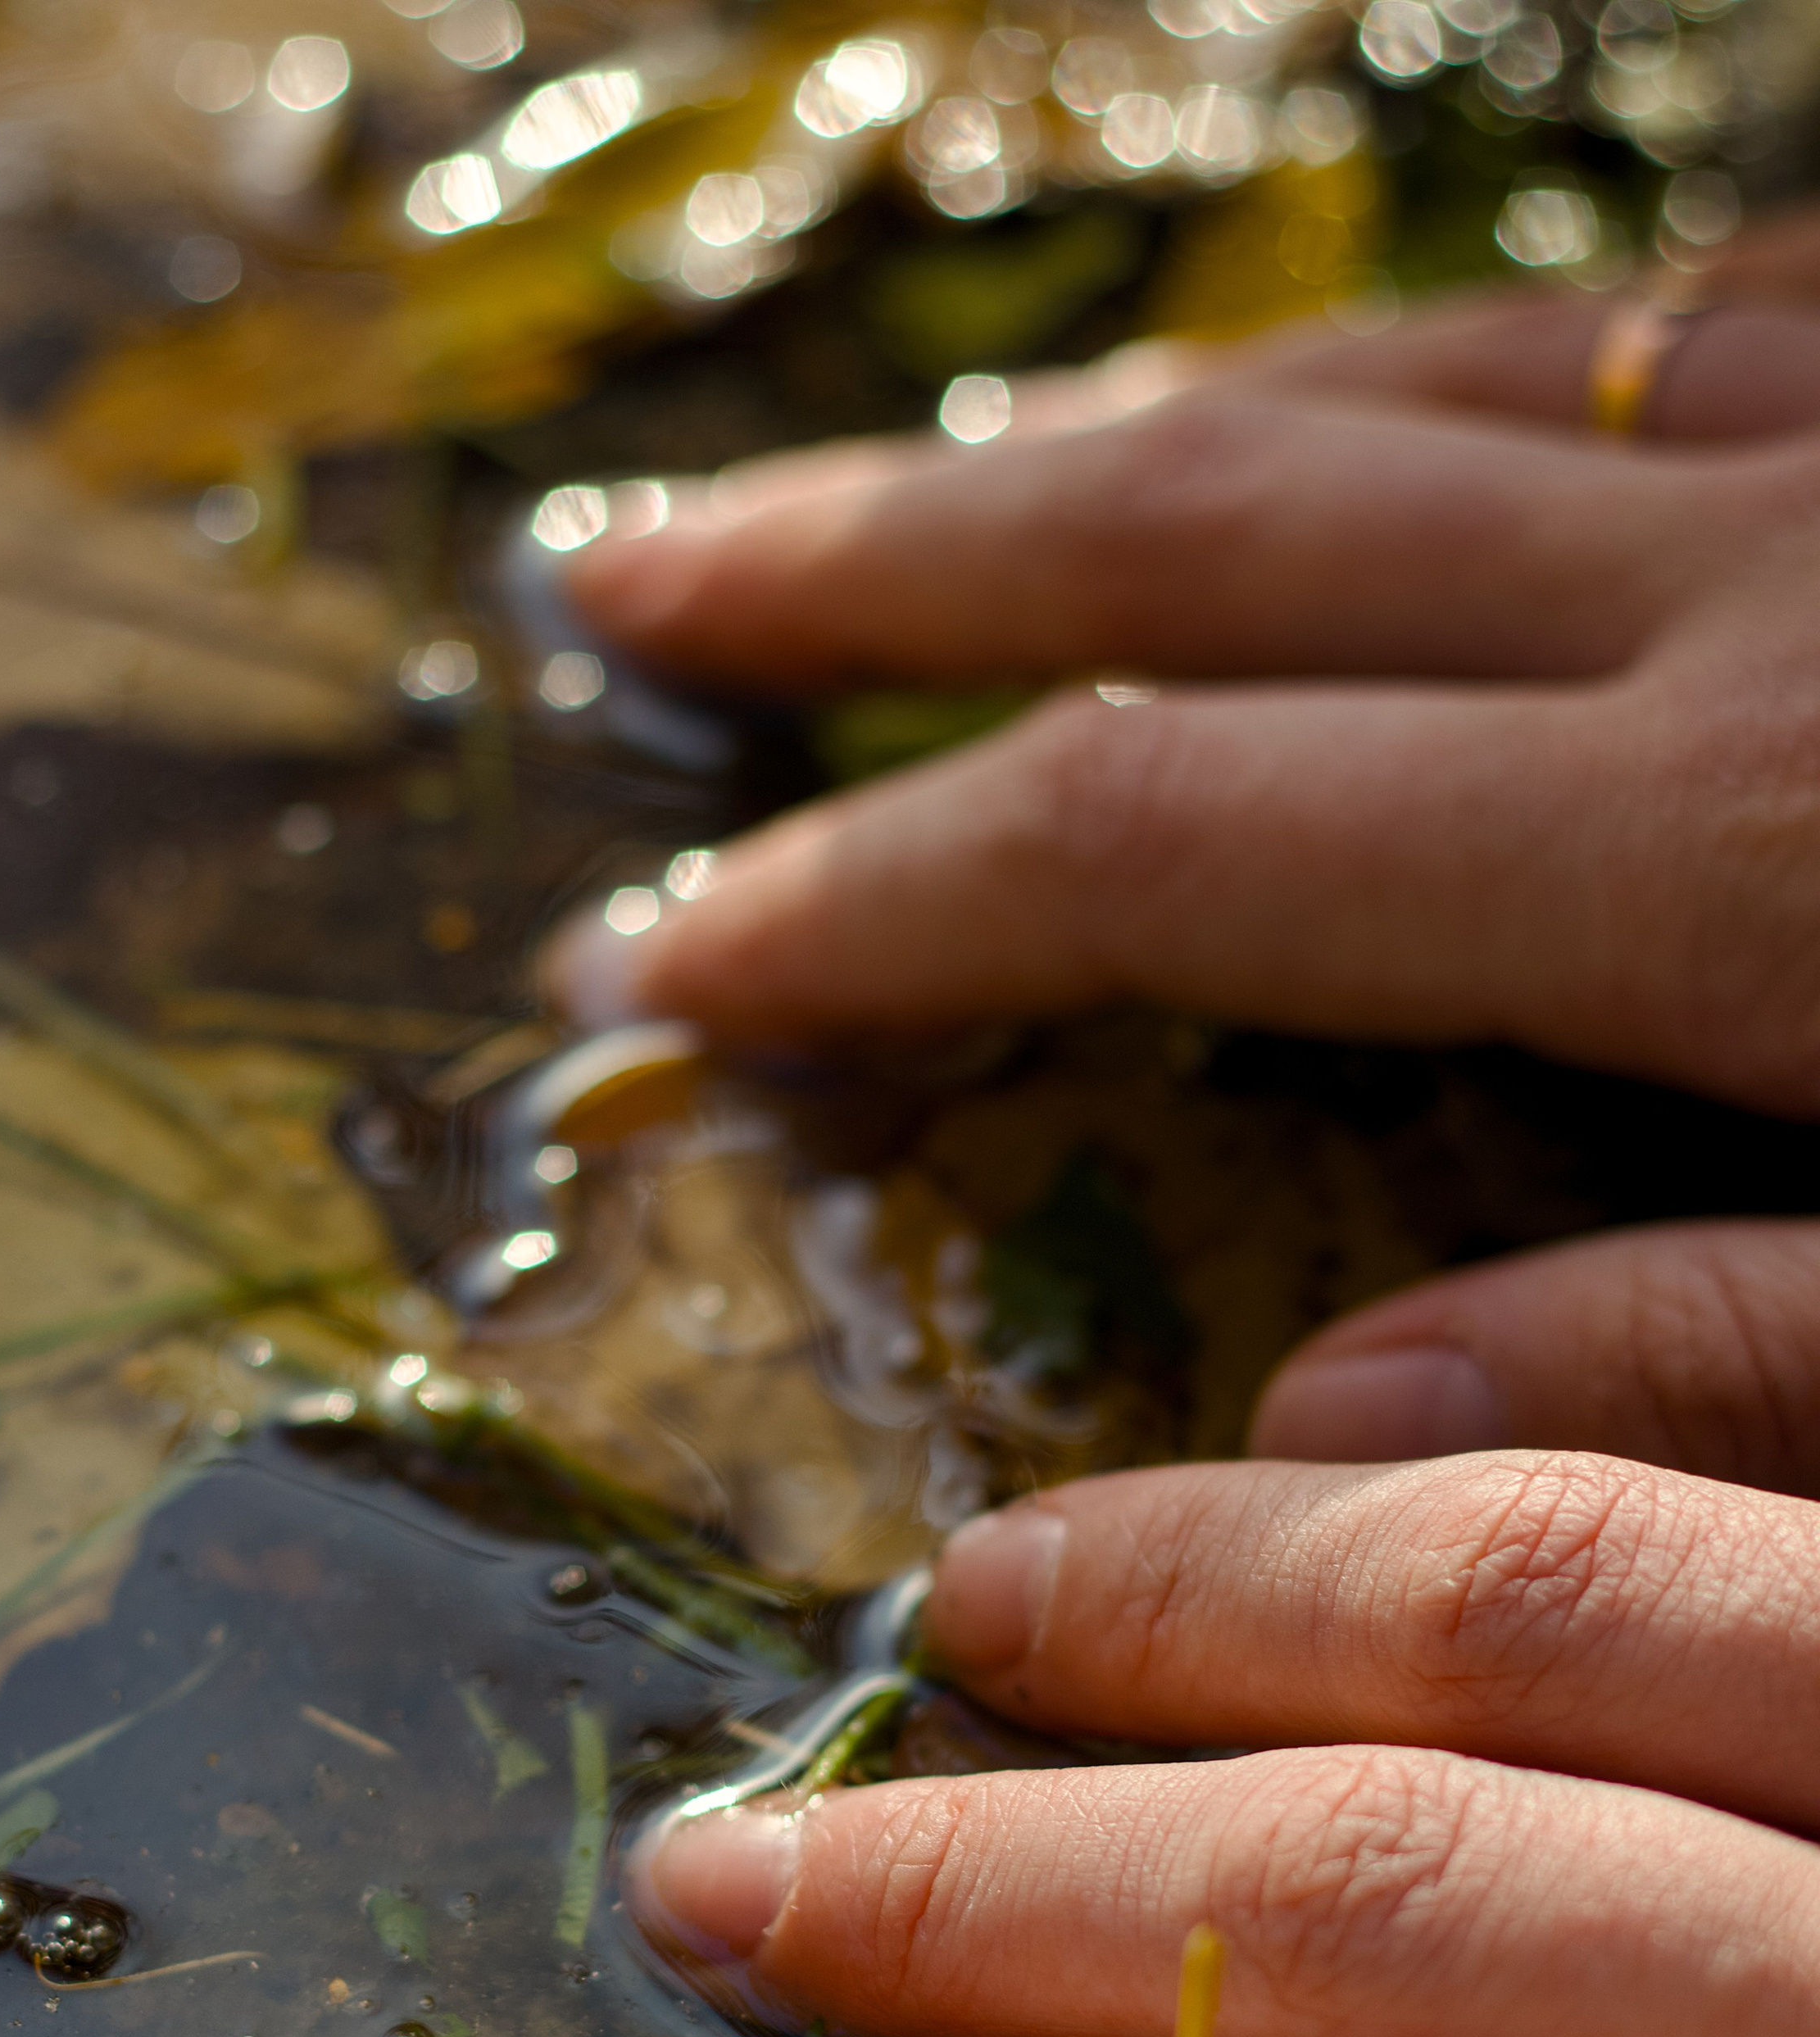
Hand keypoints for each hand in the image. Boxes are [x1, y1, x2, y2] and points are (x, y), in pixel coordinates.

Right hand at [535, 273, 1819, 1486]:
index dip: (884, 898)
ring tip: (912, 503)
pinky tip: (1331, 405)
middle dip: (879, 569)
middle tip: (634, 582)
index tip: (675, 964)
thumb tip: (1326, 1420)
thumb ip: (1723, 1363)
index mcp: (1750, 855)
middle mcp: (1763, 586)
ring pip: (1390, 385)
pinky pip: (1627, 311)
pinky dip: (1413, 367)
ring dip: (1110, 450)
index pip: (1171, 843)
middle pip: (1202, 542)